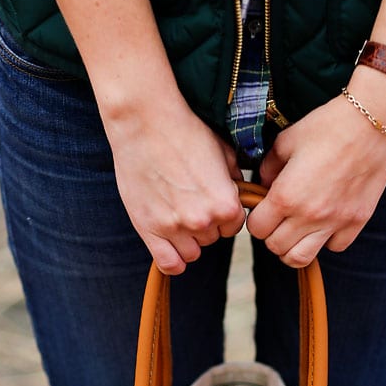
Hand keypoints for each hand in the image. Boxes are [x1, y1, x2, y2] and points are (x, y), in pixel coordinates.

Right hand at [105, 102, 245, 273]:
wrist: (145, 121)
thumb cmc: (185, 130)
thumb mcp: (223, 152)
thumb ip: (234, 181)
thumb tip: (241, 195)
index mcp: (226, 205)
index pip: (234, 226)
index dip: (224, 213)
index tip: (211, 199)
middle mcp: (203, 222)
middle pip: (212, 238)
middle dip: (205, 223)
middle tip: (188, 198)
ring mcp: (175, 228)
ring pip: (192, 252)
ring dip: (187, 239)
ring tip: (175, 213)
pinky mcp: (149, 230)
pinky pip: (169, 264)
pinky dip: (171, 259)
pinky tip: (168, 243)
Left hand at [247, 85, 385, 267]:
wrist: (374, 123)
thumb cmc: (328, 126)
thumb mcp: (287, 140)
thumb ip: (267, 168)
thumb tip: (261, 187)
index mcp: (286, 195)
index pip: (257, 228)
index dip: (256, 219)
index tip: (263, 208)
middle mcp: (309, 216)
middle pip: (276, 248)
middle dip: (272, 234)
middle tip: (279, 218)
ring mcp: (334, 223)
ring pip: (300, 258)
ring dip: (293, 247)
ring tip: (297, 230)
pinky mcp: (356, 223)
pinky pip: (334, 247)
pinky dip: (326, 240)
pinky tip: (326, 222)